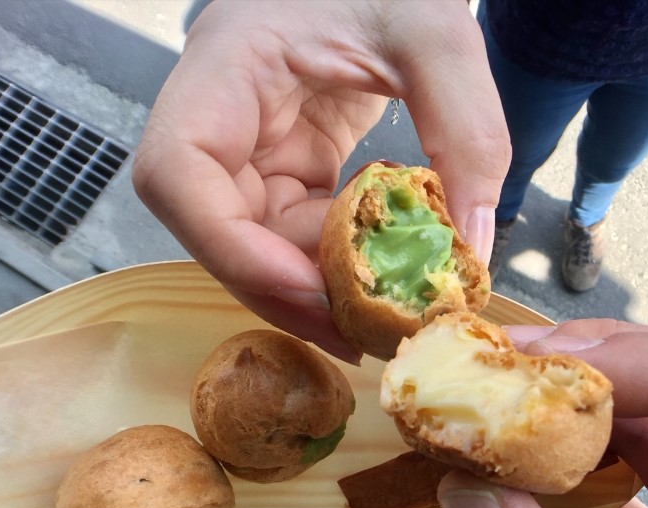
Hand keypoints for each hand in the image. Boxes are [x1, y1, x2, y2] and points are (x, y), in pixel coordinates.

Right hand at [133, 0, 509, 361]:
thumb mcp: (437, 32)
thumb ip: (466, 132)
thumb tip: (471, 250)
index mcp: (226, 64)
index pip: (176, 173)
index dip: (228, 248)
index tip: (308, 290)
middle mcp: (220, 112)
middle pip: (215, 227)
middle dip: (283, 289)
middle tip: (360, 335)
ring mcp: (250, 142)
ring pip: (255, 241)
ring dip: (313, 287)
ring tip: (383, 319)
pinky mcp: (286, 161)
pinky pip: (295, 229)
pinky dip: (334, 262)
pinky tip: (382, 277)